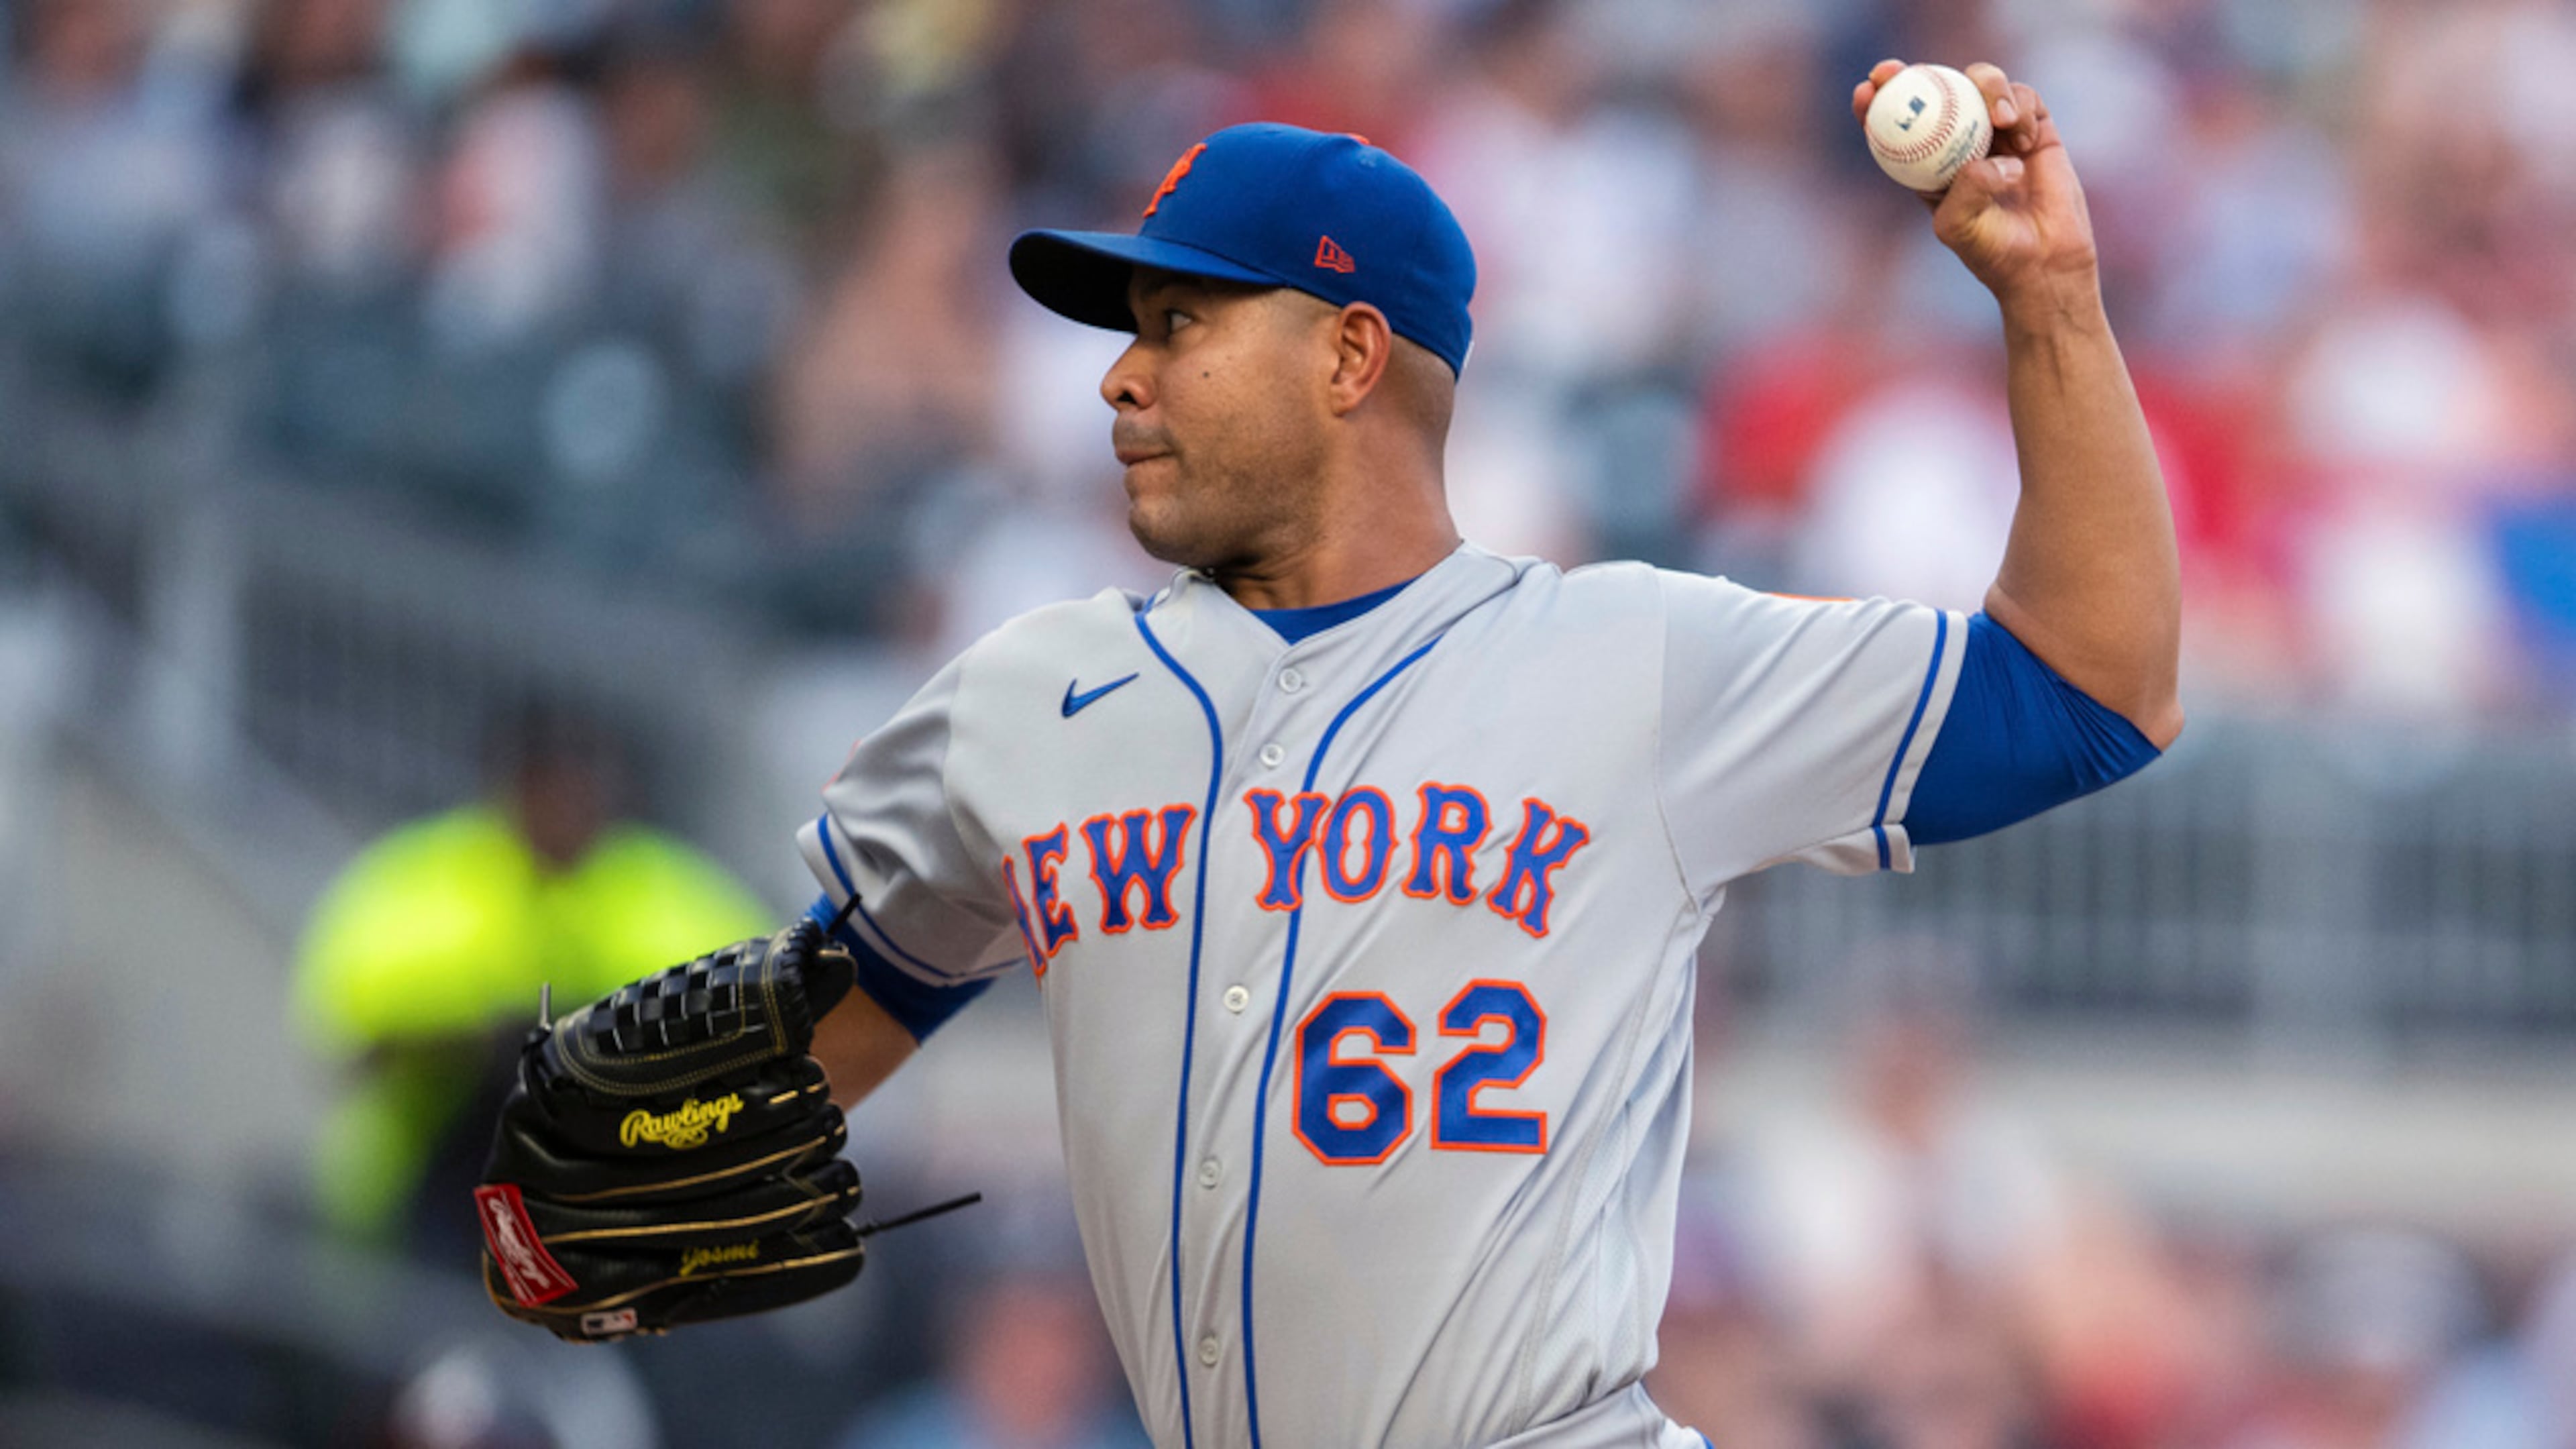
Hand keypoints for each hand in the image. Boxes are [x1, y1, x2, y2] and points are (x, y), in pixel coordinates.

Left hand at [1852, 60, 2099, 312]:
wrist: (2044, 262)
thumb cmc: (1992, 251)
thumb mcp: (1959, 227)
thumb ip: (1965, 191)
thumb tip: (1984, 160)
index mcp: (1928, 164)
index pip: (1897, 126)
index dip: (1878, 103)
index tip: (1867, 90)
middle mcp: (1960, 141)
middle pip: (1936, 92)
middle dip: (1914, 74)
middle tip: (1900, 71)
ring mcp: (1997, 132)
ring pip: (1982, 84)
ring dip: (1988, 87)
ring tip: (2001, 119)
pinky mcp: (2034, 129)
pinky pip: (2024, 99)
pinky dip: (2021, 108)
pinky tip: (2024, 138)